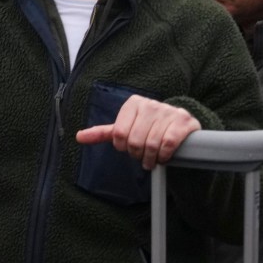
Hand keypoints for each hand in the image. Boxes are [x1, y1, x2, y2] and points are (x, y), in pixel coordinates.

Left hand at [75, 95, 199, 169]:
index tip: (129, 148)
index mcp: (133, 104)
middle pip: (134, 141)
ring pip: (151, 144)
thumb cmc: (148, 128)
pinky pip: (167, 144)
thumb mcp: (126, 128)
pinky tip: (164, 156)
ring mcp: (168, 111)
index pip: (118, 134)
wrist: (179, 125)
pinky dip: (164, 155)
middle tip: (142, 156)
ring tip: (152, 159)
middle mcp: (150, 104)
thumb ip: (103, 133)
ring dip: (151, 159)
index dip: (123, 147)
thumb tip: (78, 136)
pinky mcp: (183, 121)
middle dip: (137, 154)